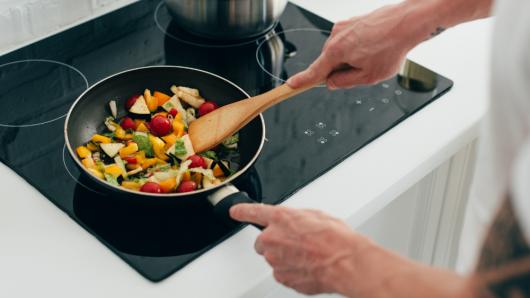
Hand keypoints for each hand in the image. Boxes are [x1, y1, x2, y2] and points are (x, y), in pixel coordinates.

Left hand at [229, 204, 368, 294]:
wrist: (346, 263)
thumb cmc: (336, 238)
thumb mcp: (316, 215)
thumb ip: (296, 218)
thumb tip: (294, 223)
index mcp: (280, 218)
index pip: (252, 212)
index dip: (242, 211)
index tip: (235, 211)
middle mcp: (272, 238)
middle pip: (262, 241)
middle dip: (274, 242)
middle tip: (295, 243)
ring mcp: (275, 260)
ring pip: (273, 258)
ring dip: (285, 257)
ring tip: (308, 255)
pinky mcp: (282, 277)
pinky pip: (282, 272)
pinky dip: (292, 270)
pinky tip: (308, 266)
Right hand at [287, 3, 421, 88]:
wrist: (408, 22)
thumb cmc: (391, 47)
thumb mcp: (368, 76)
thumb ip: (345, 82)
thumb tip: (332, 82)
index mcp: (336, 52)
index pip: (314, 71)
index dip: (302, 81)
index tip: (291, 86)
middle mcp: (335, 36)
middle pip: (329, 62)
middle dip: (342, 69)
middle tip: (364, 70)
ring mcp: (343, 26)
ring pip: (341, 51)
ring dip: (352, 58)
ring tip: (374, 55)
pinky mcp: (352, 21)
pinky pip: (349, 40)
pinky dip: (359, 47)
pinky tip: (375, 47)